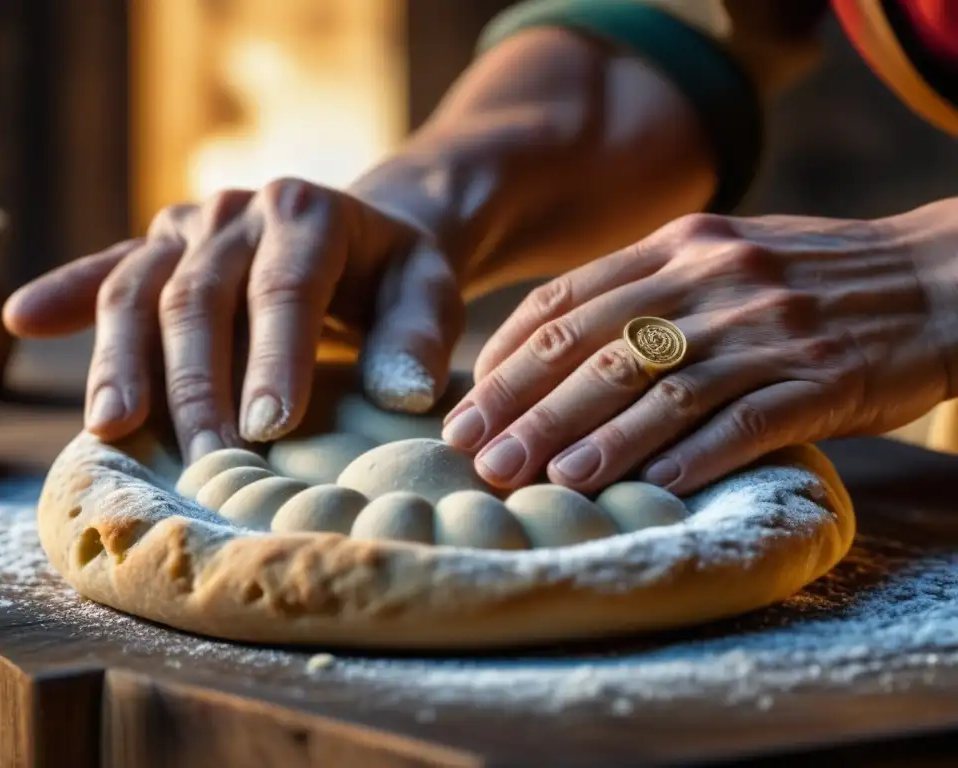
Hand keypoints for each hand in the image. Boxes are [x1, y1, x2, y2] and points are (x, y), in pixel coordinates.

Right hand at [4, 177, 463, 460]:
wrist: (362, 240)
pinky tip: (24, 319)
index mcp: (308, 211)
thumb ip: (417, 340)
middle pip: (202, 296)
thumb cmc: (397, 279)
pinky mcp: (160, 249)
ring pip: (142, 290)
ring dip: (124, 361)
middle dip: (199, 382)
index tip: (270, 427)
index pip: (285, 288)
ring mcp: (190, 227)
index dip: (276, 358)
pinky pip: (109, 272)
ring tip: (113, 427)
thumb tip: (402, 397)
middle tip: (205, 459)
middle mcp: (238, 211)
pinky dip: (67, 294)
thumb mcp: (428, 295)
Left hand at [442, 200, 957, 494]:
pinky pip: (746, 422)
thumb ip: (643, 287)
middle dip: (529, 408)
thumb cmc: (809, 276)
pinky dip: (693, 457)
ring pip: (664, 389)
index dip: (507, 357)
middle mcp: (715, 279)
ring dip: (600, 441)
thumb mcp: (721, 256)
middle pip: (600, 348)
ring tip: (549, 484)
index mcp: (680, 246)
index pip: (567, 301)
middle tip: (479, 458)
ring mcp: (770, 329)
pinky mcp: (821, 379)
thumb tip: (550, 347)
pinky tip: (652, 490)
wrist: (937, 277)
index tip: (466, 406)